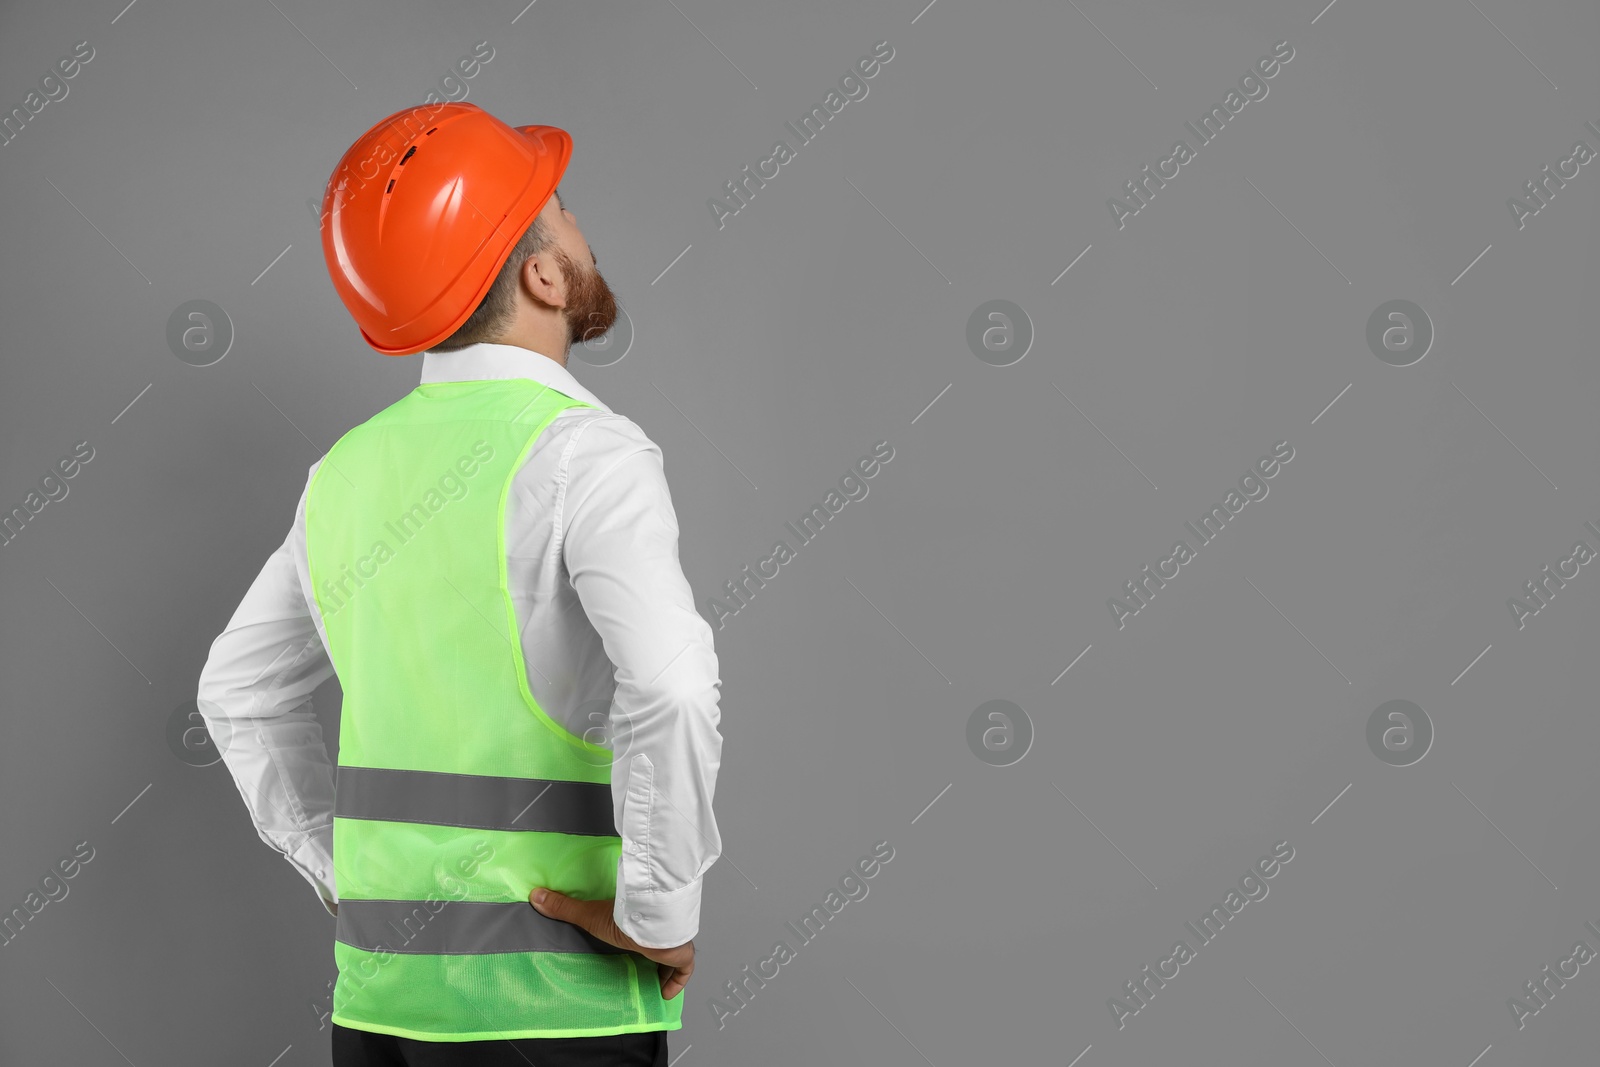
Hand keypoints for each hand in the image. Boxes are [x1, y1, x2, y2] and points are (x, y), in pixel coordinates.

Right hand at [530, 888, 694, 998]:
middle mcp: (658, 930)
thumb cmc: (624, 918)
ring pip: (673, 956)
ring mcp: (673, 942)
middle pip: (659, 942)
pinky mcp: (682, 954)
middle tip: (643, 964)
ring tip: (653, 979)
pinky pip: (684, 971)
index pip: (641, 926)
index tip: (633, 943)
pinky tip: (665, 993)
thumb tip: (535, 895)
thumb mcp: (590, 915)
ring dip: (665, 967)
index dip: (639, 935)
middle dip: (654, 953)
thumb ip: (563, 908)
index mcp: (638, 919)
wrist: (651, 922)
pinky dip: (676, 982)